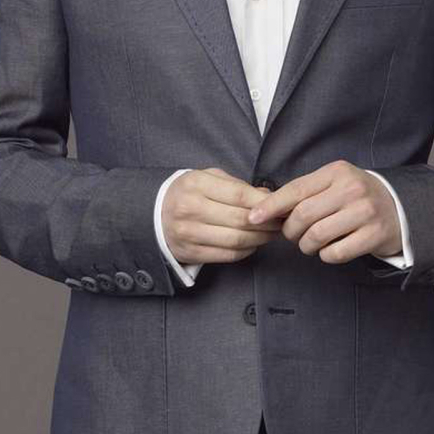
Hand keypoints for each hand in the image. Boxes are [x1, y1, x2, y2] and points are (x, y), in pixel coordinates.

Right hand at [160, 168, 281, 265]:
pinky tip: (253, 244)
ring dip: (260, 239)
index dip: (263, 203)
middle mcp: (190, 209)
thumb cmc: (187, 192)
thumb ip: (237, 185)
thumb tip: (267, 196)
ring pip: (236, 240)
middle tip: (280, 223)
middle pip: (240, 219)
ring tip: (270, 234)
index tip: (279, 207)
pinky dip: (246, 251)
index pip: (239, 194)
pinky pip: (227, 255)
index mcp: (195, 184)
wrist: (153, 213)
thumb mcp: (207, 177)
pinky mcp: (190, 253)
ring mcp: (188, 233)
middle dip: (267, 223)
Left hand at [246, 160, 402, 263]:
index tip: (253, 218)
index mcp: (337, 172)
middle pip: (303, 216)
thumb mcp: (334, 183)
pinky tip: (330, 249)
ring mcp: (365, 212)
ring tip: (310, 244)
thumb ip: (305, 192)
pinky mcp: (374, 235)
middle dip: (290, 231)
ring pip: (317, 236)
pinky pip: (335, 253)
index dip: (271, 206)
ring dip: (306, 246)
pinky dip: (326, 255)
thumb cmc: (356, 197)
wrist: (399, 208)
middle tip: (293, 236)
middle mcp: (351, 189)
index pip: (295, 190)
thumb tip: (266, 208)